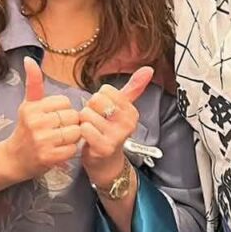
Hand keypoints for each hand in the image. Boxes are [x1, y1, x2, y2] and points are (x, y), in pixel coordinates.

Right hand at [0, 56, 80, 181]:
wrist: (15, 158)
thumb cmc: (25, 128)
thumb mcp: (27, 104)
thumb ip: (33, 82)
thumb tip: (28, 58)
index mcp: (32, 108)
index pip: (65, 102)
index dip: (63, 110)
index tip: (54, 116)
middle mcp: (36, 123)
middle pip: (72, 116)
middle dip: (70, 123)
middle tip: (58, 129)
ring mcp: (42, 141)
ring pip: (75, 132)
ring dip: (72, 137)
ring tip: (60, 139)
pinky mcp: (49, 157)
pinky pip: (73, 149)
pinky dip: (70, 150)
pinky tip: (59, 150)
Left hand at [79, 66, 153, 187]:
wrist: (106, 162)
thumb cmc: (110, 131)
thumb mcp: (123, 108)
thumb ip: (134, 87)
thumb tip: (148, 68)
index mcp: (131, 110)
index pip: (105, 90)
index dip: (98, 100)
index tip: (104, 112)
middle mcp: (128, 122)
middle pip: (95, 100)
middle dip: (90, 109)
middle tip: (96, 122)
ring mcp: (117, 136)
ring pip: (87, 113)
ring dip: (84, 122)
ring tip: (92, 131)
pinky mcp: (105, 147)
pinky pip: (84, 128)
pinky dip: (81, 132)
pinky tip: (88, 139)